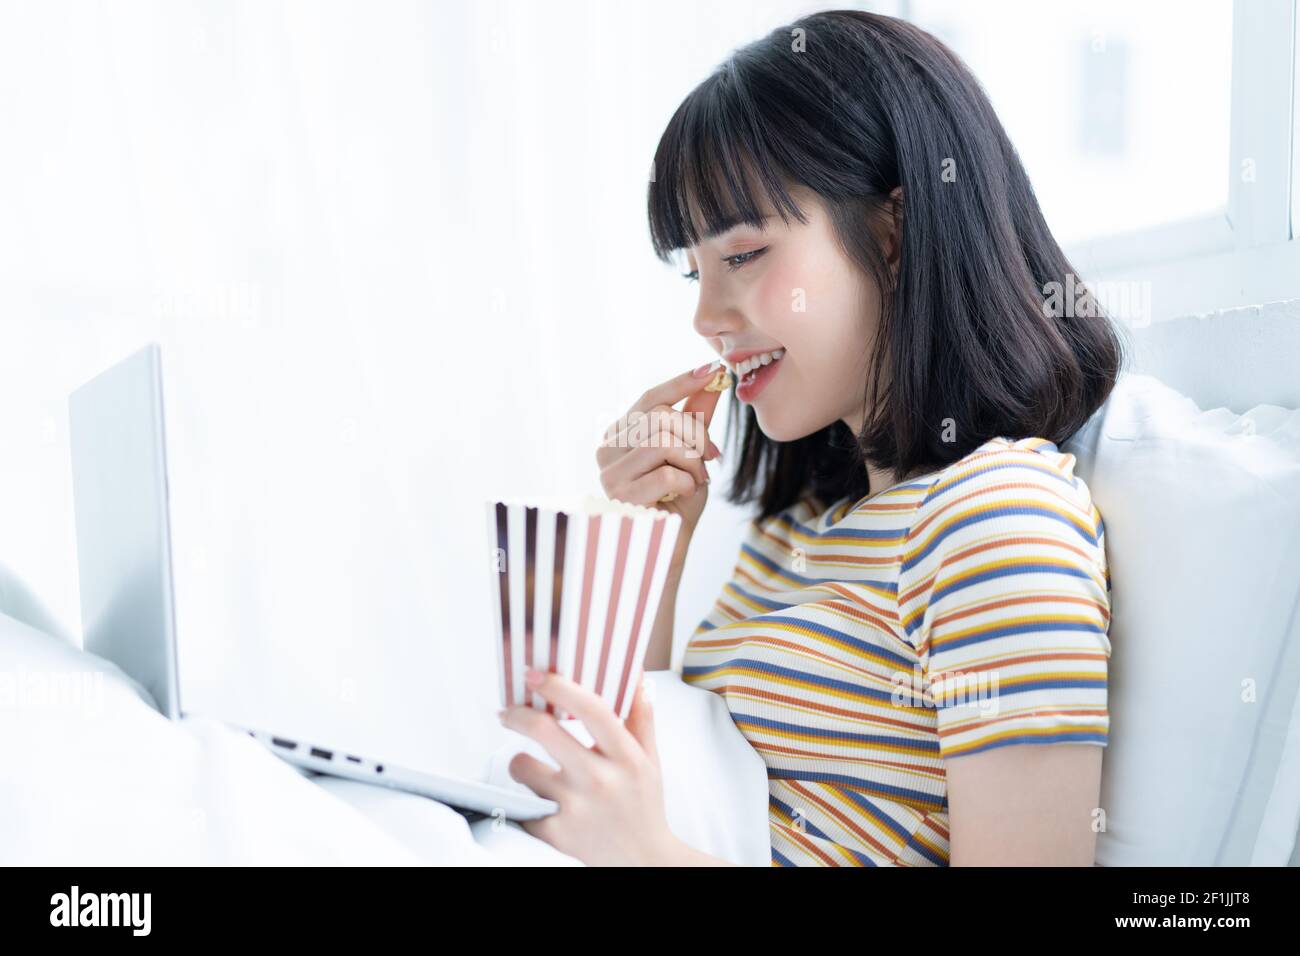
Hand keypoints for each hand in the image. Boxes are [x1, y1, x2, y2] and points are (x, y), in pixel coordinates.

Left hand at [500, 667, 683, 866]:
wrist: (642, 861)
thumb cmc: (643, 806)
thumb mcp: (650, 760)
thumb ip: (640, 716)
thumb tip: (633, 673)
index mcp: (627, 757)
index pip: (592, 709)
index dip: (560, 686)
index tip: (536, 675)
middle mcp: (601, 780)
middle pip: (545, 730)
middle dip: (517, 715)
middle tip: (509, 712)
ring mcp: (576, 809)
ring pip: (523, 767)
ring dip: (519, 762)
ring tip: (530, 766)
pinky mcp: (556, 834)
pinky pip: (521, 804)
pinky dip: (523, 800)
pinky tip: (537, 801)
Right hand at [596, 362, 725, 574]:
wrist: (668, 547)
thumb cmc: (676, 502)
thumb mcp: (691, 454)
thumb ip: (696, 416)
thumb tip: (713, 377)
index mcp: (620, 434)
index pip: (651, 397)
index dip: (682, 382)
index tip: (713, 370)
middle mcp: (607, 448)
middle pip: (661, 416)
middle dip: (697, 435)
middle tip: (710, 458)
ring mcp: (609, 472)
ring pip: (664, 442)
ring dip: (692, 463)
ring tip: (695, 481)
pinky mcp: (620, 495)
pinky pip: (667, 473)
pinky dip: (686, 484)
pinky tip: (682, 496)